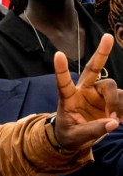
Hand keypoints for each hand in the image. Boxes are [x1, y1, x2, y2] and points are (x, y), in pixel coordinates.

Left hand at [53, 33, 120, 149]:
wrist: (75, 138)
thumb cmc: (69, 134)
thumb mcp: (76, 136)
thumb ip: (93, 130)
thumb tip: (114, 123)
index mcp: (68, 98)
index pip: (63, 83)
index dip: (61, 69)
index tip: (58, 54)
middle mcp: (83, 91)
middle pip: (93, 69)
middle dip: (101, 53)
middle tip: (107, 37)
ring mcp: (98, 94)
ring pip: (112, 88)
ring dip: (116, 103)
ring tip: (115, 120)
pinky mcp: (110, 100)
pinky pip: (122, 99)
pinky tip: (120, 119)